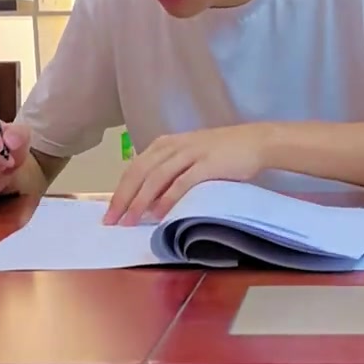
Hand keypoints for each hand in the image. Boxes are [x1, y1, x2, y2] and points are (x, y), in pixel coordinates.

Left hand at [103, 125, 271, 225]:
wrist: (255, 142)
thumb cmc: (221, 152)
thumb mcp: (188, 155)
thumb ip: (169, 170)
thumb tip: (147, 198)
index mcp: (166, 143)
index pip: (134, 167)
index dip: (119, 190)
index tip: (109, 212)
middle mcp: (174, 145)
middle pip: (140, 172)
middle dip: (123, 198)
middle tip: (112, 222)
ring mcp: (191, 153)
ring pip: (156, 177)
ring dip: (140, 201)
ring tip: (130, 222)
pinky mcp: (207, 164)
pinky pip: (181, 182)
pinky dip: (167, 199)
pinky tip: (158, 214)